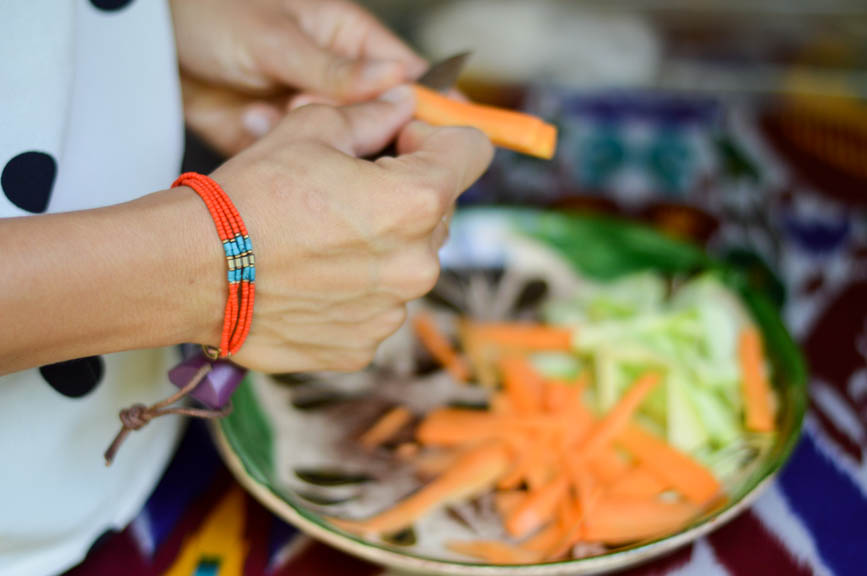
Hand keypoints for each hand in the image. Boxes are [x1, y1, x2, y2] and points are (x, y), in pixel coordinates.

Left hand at [171, 0, 426, 155]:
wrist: (154, 46)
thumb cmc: (214, 13)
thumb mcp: (275, 36)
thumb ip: (334, 69)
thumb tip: (395, 86)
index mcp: (351, 42)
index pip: (408, 78)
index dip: (431, 107)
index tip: (443, 137)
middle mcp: (338, 83)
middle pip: (381, 124)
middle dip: (359, 131)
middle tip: (314, 111)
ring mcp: (310, 115)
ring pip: (339, 151)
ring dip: (307, 138)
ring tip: (265, 107)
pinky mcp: (282, 144)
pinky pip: (298, 162)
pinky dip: (275, 148)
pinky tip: (248, 118)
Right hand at [194, 88, 491, 373]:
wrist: (192, 271)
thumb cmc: (248, 197)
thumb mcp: (310, 131)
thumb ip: (373, 116)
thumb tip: (402, 105)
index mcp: (417, 201)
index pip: (472, 151)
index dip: (435, 138)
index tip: (399, 142)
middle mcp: (418, 262)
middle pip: (440, 211)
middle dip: (405, 194)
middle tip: (346, 192)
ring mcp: (393, 311)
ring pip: (408, 261)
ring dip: (381, 246)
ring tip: (320, 240)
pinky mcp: (364, 344)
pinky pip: (378, 304)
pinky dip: (357, 290)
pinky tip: (312, 279)